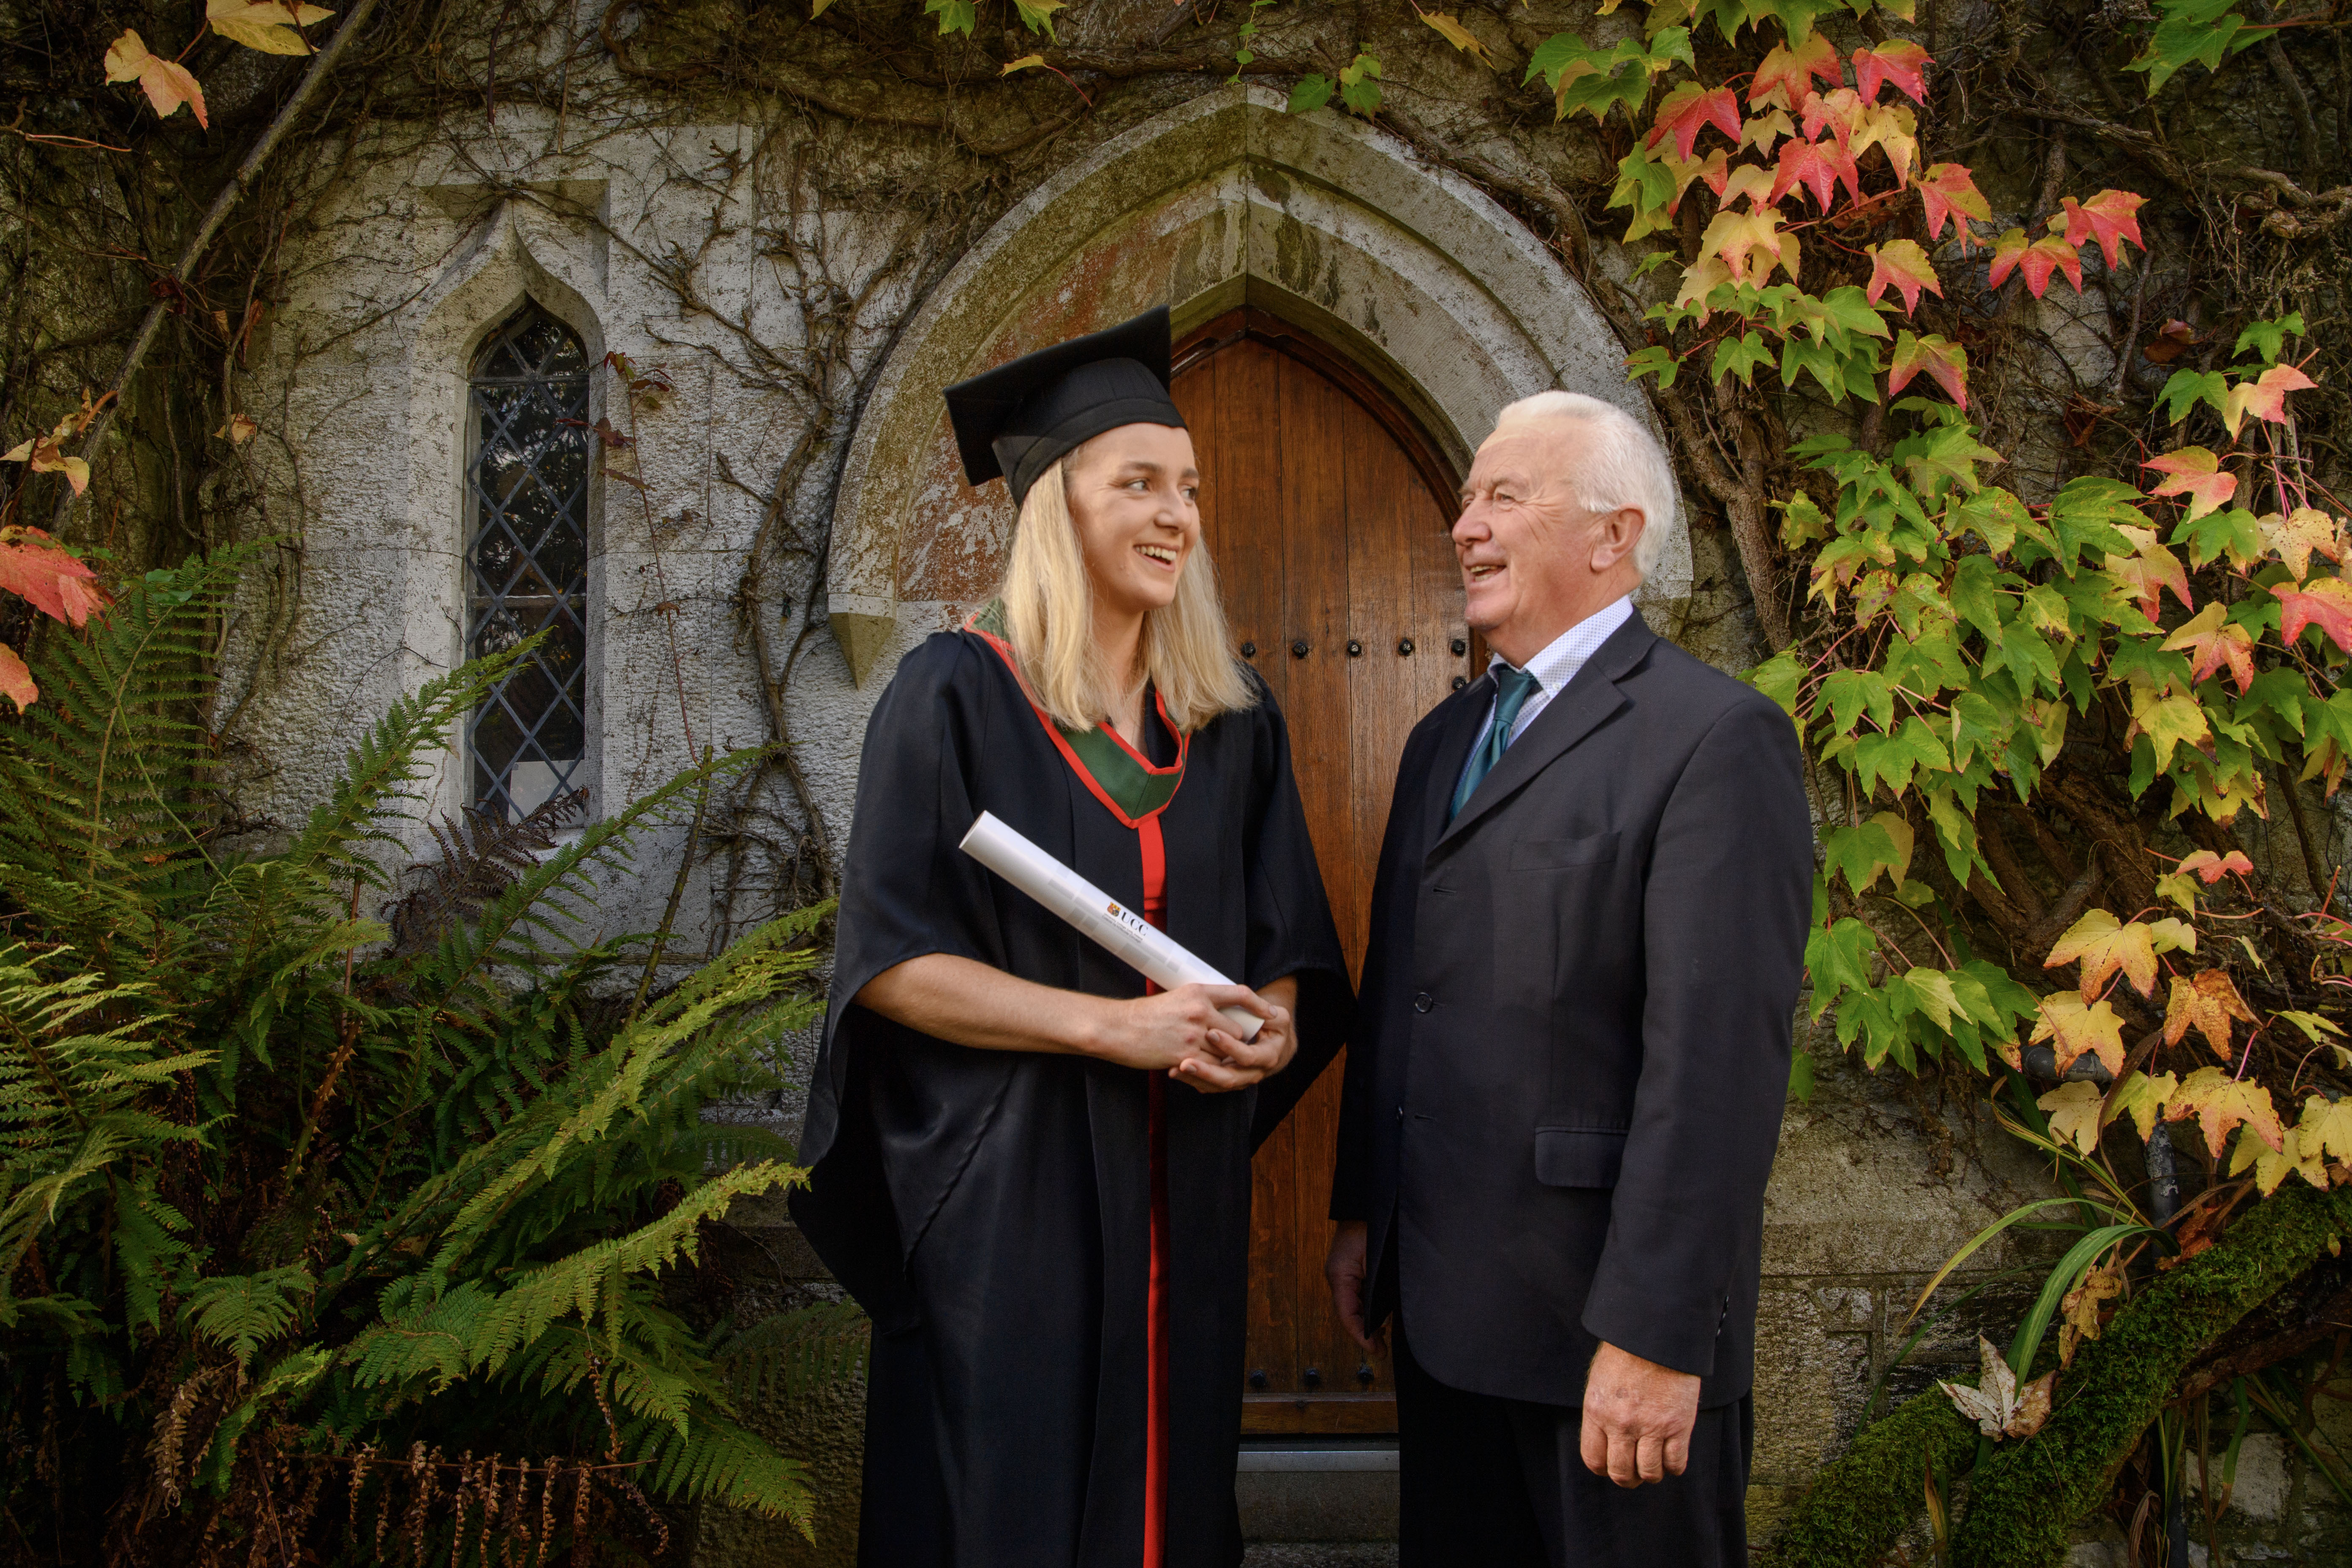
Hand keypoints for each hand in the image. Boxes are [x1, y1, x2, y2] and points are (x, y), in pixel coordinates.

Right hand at [1087, 984, 1287, 1091]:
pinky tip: (1198, 1068)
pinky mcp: (1186, 1056)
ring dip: (1222, 1059)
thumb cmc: (1143, 1015)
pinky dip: (1208, 1070)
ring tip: (1211, 1059)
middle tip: (1229, 1047)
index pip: (1239, 994)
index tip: (1269, 1013)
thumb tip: (1221, 1013)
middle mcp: (1200, 1012)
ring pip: (1226, 1051)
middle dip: (1235, 1041)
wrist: (1118, 1028)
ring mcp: (1194, 1035)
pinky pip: (1211, 1067)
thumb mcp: (1176, 998)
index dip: (1258, 1004)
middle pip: (1236, 1030)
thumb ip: (1201, 1003)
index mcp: (1198, 992)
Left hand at [1174, 985, 1295, 1092]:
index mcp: (1268, 1057)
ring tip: (1174, 1070)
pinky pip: (1208, 1086)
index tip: (1211, 1033)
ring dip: (1195, 1079)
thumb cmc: (1274, 1028)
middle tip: (1185, 1063)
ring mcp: (1239, 1080)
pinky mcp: (1226, 1081)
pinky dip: (1192, 1080)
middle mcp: (1254, 1073)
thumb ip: (1271, 1015)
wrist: (1274, 1047)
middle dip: (1206, 1072)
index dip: (1231, 1046)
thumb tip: (1269, 1013)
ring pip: (1216, 1086)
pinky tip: (1174, 1072)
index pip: (1248, 1056)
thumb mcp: (1279, 1020)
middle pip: (1229, 1078)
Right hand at [1325, 1221, 1381, 1351]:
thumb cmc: (1374, 1226)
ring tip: (1382, 1340)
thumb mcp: (1376, 1260)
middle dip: (1364, 1333)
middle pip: (1348, 1314)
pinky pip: (1357, 1295)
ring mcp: (1343, 1274)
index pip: (1347, 1315)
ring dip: (1366, 1322)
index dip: (1361, 1337)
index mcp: (1340, 1276)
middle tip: (1382, 1350)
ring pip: (1352, 1306)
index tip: (1376, 1351)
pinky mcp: (1351, 1270)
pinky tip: (1381, 1317)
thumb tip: (1384, 1317)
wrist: (1369, 1202)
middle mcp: (1338, 1277)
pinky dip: (1366, 1309)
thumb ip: (1377, 1288)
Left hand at [1578, 1341, 1700, 1487]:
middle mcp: (1621, 1424)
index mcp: (1597, 1412)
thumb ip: (1601, 1412)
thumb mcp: (1600, 1381)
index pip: (1594, 1459)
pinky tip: (1672, 1456)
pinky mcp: (1679, 1426)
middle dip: (1627, 1478)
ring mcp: (1651, 1427)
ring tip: (1654, 1465)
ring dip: (1651, 1474)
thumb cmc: (1626, 1352)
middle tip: (1635, 1473)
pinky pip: (1676, 1463)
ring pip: (1650, 1473)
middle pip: (1621, 1473)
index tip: (1611, 1466)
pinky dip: (1674, 1466)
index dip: (1603, 1469)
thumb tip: (1605, 1439)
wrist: (1657, 1332)